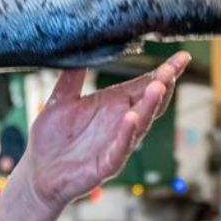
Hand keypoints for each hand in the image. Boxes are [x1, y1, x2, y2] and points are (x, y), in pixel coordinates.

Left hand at [0, 52, 190, 220]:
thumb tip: (77, 47)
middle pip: (148, 102)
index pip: (142, 85)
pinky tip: (131, 118)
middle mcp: (119, 123)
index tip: (182, 56)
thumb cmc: (51, 140)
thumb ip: (71, 77)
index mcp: (112, 106)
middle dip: (163, 84)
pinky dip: (127, 134)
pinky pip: (120, 148)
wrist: (38, 172)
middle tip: (175, 67)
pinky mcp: (106, 164)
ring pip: (140, 123)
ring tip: (158, 86)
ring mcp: (116, 144)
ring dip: (150, 105)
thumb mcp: (60, 101)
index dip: (162, 72)